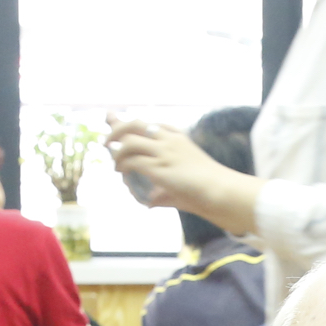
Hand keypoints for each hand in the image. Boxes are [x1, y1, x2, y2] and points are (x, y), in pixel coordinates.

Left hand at [104, 114, 235, 217]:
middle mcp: (168, 140)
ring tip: (114, 163)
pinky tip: (121, 173)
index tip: (117, 123)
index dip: (132, 124)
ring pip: (129, 142)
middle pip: (134, 124)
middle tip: (106, 142)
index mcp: (177, 137)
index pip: (150, 124)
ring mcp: (163, 152)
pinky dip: (123, 166)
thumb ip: (163, 188)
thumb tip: (148, 203)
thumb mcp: (183, 180)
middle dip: (117, 129)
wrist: (219, 190)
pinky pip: (132, 161)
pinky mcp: (158, 167)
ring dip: (116, 151)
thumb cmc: (206, 188)